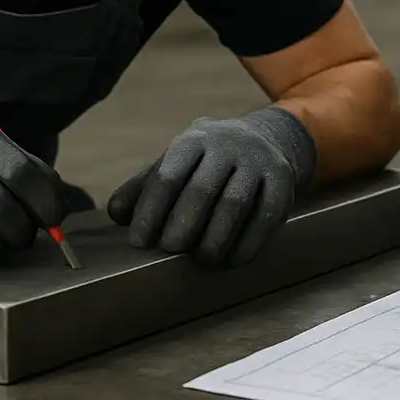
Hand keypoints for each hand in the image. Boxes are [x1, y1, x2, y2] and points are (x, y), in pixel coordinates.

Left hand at [106, 106, 316, 266]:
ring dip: (214, 239)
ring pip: (233, 205)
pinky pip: (264, 217)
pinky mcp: (282, 181)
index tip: (139, 242)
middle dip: (181, 226)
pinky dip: (246, 244)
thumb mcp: (174, 163)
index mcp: (194, 139)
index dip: (150, 212)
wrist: (266, 140)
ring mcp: (258, 161)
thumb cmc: (206, 162)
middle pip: (201, 191)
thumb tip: (116, 214)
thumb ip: (143, 187)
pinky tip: (231, 260)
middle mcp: (227, 144)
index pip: (167, 176)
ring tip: (200, 261)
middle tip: (170, 250)